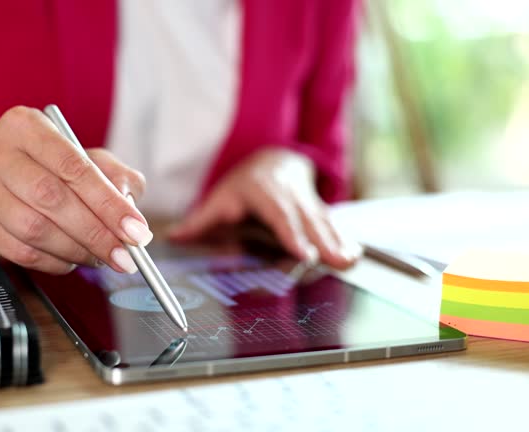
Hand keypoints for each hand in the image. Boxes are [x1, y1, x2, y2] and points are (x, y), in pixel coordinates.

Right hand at [0, 106, 151, 273]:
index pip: (73, 166)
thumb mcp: (88, 159)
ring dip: (76, 251)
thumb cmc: (50, 168)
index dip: (108, 203)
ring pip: (34, 230)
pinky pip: (20, 253)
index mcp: (25, 125)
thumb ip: (116, 177)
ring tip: (101, 257)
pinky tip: (72, 259)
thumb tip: (130, 207)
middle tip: (124, 255)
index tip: (135, 230)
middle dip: (95, 233)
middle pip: (51, 199)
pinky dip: (54, 262)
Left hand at [168, 148, 360, 268]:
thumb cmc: (245, 184)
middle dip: (323, 241)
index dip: (292, 234)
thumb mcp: (221, 197)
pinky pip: (332, 225)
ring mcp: (308, 202)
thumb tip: (173, 237)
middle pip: (307, 220)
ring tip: (349, 261)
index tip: (303, 253)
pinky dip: (344, 240)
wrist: (275, 158)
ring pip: (324, 223)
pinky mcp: (319, 210)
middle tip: (335, 261)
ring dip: (338, 242)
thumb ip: (200, 220)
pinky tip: (355, 256)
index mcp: (264, 192)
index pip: (280, 215)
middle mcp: (290, 195)